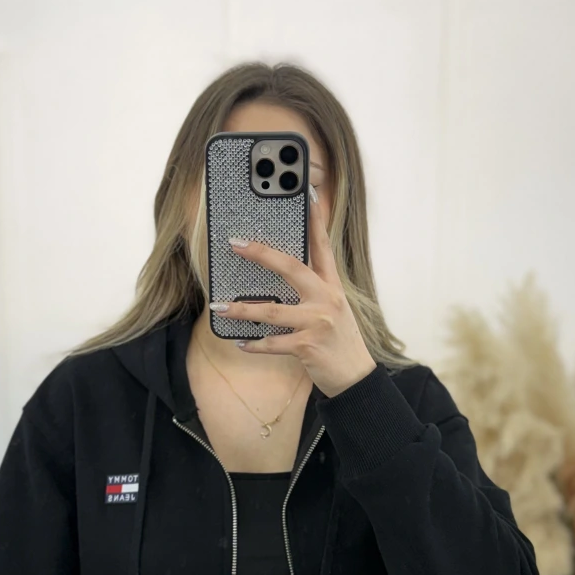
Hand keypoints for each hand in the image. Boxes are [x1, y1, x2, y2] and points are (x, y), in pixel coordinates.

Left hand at [213, 187, 376, 396]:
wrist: (355, 378)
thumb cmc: (339, 342)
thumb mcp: (333, 309)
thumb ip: (313, 291)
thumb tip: (280, 276)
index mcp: (332, 286)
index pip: (323, 247)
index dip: (315, 220)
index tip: (307, 196)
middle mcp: (326, 299)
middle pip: (291, 268)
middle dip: (261, 254)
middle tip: (236, 244)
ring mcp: (318, 322)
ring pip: (272, 311)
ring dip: (242, 309)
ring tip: (219, 307)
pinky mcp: (308, 346)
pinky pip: (272, 343)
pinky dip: (254, 344)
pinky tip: (241, 343)